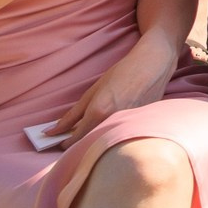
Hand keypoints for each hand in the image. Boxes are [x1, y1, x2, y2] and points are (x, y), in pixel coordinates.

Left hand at [54, 34, 179, 139]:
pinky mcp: (140, 125)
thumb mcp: (93, 92)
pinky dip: (113, 132)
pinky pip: (120, 134)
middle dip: (80, 141)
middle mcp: (113, 121)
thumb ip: (72, 115)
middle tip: (75, 133)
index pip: (75, 140)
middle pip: (89, 143)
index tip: (59, 140)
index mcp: (98, 112)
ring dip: (97, 137)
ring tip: (98, 125)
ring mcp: (128, 125)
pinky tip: (116, 120)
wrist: (154, 64)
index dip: (64, 142)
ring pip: (105, 140)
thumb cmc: (122, 73)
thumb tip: (52, 130)